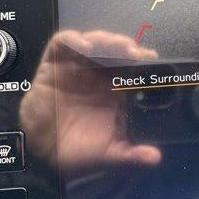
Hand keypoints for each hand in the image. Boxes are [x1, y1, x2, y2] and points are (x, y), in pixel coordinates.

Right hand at [20, 30, 161, 174]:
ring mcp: (77, 67)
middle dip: (127, 46)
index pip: (133, 68)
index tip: (152, 59)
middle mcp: (99, 75)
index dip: (143, 61)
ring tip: (115, 46)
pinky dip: (74, 39)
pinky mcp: (54, 64)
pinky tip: (84, 46)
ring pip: (95, 43)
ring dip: (106, 40)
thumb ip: (131, 155)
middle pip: (116, 50)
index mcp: (116, 91)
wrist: (42, 154)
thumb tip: (156, 158)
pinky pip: (63, 44)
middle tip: (135, 51)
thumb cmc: (77, 151)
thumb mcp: (108, 155)